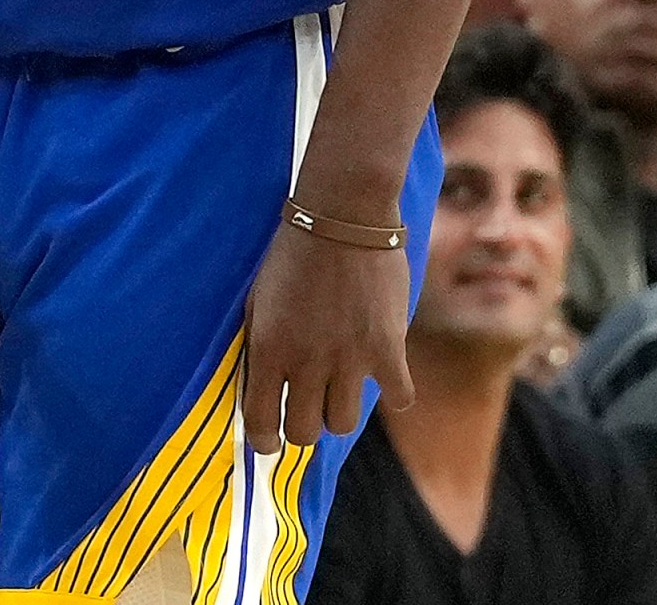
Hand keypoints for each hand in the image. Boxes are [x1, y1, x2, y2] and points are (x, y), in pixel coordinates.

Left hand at [240, 221, 411, 454]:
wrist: (341, 216)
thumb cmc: (292, 255)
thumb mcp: (259, 301)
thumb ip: (260, 347)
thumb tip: (260, 388)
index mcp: (269, 349)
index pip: (261, 422)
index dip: (264, 440)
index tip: (269, 441)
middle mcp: (307, 361)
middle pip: (305, 432)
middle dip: (302, 427)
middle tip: (305, 410)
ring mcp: (350, 359)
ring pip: (343, 423)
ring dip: (338, 411)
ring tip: (337, 389)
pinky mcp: (388, 348)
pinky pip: (397, 398)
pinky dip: (392, 392)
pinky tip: (384, 375)